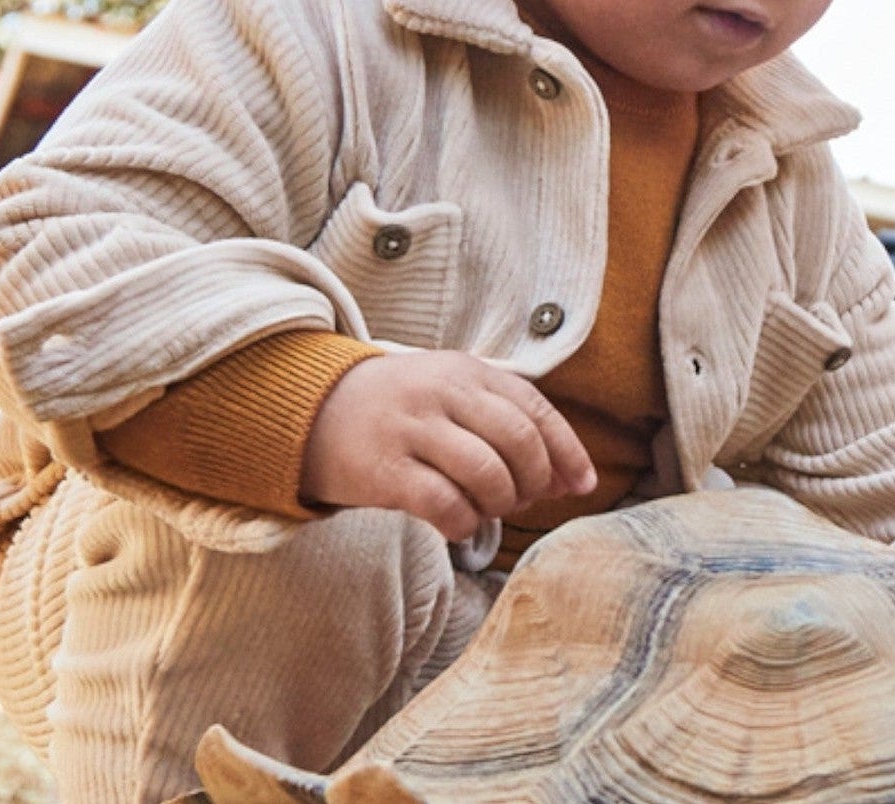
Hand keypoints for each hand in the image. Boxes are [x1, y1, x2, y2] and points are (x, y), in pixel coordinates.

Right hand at [300, 350, 596, 540]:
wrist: (312, 409)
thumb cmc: (399, 408)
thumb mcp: (451, 392)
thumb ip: (506, 421)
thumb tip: (570, 477)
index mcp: (466, 370)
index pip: (535, 409)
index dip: (567, 451)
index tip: (582, 485)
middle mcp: (442, 392)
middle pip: (518, 441)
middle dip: (534, 481)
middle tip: (523, 500)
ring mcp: (411, 428)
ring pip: (487, 473)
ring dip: (500, 503)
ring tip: (487, 509)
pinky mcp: (384, 469)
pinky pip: (444, 504)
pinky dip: (464, 523)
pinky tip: (457, 525)